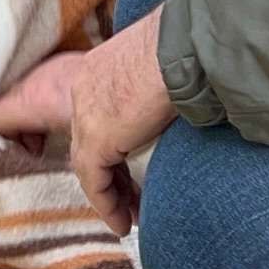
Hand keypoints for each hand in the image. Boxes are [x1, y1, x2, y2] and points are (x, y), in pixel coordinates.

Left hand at [0, 17, 177, 234]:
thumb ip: (150, 85)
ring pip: (88, 165)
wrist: (183, 46)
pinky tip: (121, 221)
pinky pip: (94, 181)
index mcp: (97, 70)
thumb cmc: (183, 49)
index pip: (92, 113)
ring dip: (110, 195)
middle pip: (87, 142)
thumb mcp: (159, 64)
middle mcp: (84, 89)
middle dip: (108, 174)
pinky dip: (107, 203)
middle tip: (126, 197)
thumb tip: (169, 99)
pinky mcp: (98, 138)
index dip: (105, 143)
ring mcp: (87, 113)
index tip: (121, 164)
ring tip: (126, 217)